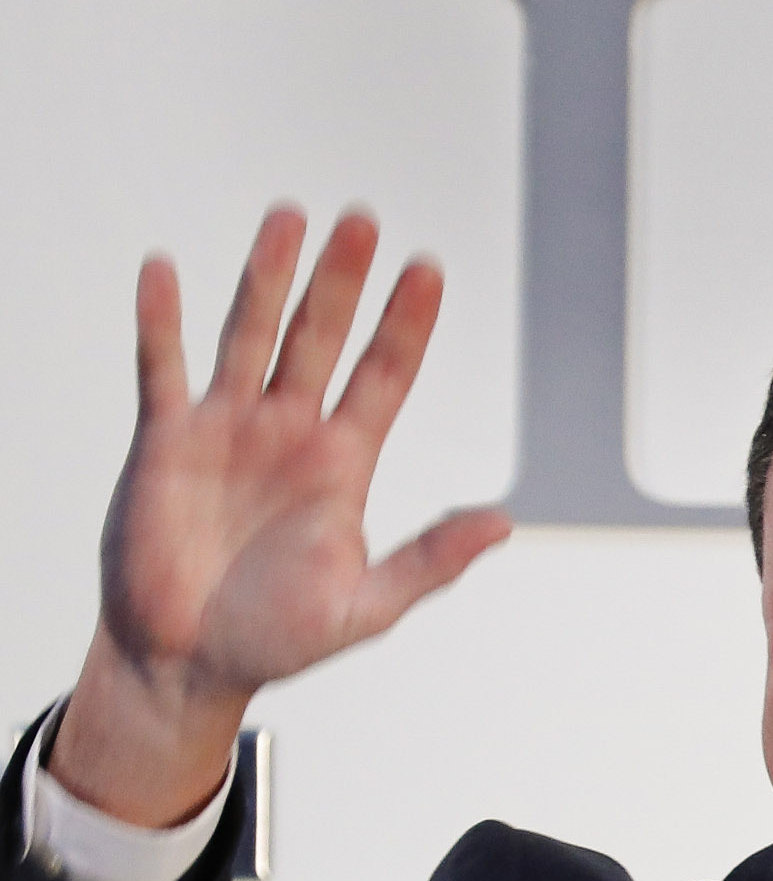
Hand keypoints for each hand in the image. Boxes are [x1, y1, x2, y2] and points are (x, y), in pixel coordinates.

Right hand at [54, 205, 510, 825]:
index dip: (406, 324)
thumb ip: (432, 560)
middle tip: (362, 220)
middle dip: (342, 281)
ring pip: (251, 335)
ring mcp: (226, 430)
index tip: (428, 270)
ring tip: (289, 219)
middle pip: (321, 337)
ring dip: (268, 278)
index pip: (384, 375)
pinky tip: (166, 271)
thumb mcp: (368, 605)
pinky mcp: (165, 442)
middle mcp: (288, 432)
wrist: (189, 661)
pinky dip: (162, 321)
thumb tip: (502, 522)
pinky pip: (162, 368)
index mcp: (342, 465)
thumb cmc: (275, 638)